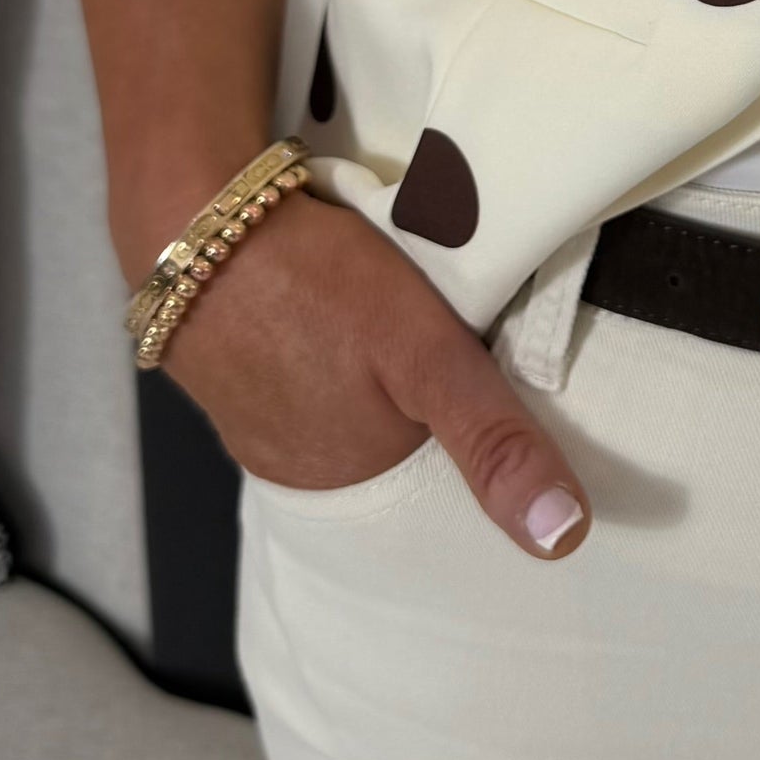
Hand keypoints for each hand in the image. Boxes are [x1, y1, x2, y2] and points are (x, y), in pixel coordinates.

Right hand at [160, 185, 591, 556]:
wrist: (195, 220)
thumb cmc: (318, 287)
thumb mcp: (428, 358)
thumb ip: (492, 440)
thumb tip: (564, 540)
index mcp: (350, 479)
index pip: (440, 468)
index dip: (470, 425)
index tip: (490, 375)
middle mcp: (297, 467)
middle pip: (391, 438)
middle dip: (418, 399)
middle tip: (445, 328)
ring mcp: (254, 419)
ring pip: (344, 403)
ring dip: (370, 371)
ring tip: (387, 319)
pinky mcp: (229, 368)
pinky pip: (300, 372)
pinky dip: (325, 348)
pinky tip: (335, 312)